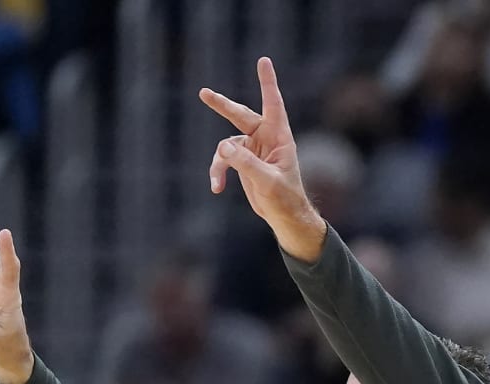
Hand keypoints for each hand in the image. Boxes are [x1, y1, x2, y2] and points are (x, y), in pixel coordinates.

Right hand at [200, 57, 327, 261]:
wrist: (284, 216)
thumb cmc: (285, 198)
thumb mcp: (267, 182)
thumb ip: (246, 163)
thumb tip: (223, 147)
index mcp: (279, 137)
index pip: (273, 104)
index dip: (267, 83)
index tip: (263, 61)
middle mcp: (265, 138)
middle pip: (240, 115)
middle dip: (222, 105)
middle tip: (204, 93)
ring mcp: (253, 148)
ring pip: (226, 145)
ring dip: (219, 163)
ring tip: (216, 181)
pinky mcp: (243, 161)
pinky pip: (224, 160)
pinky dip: (217, 173)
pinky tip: (216, 188)